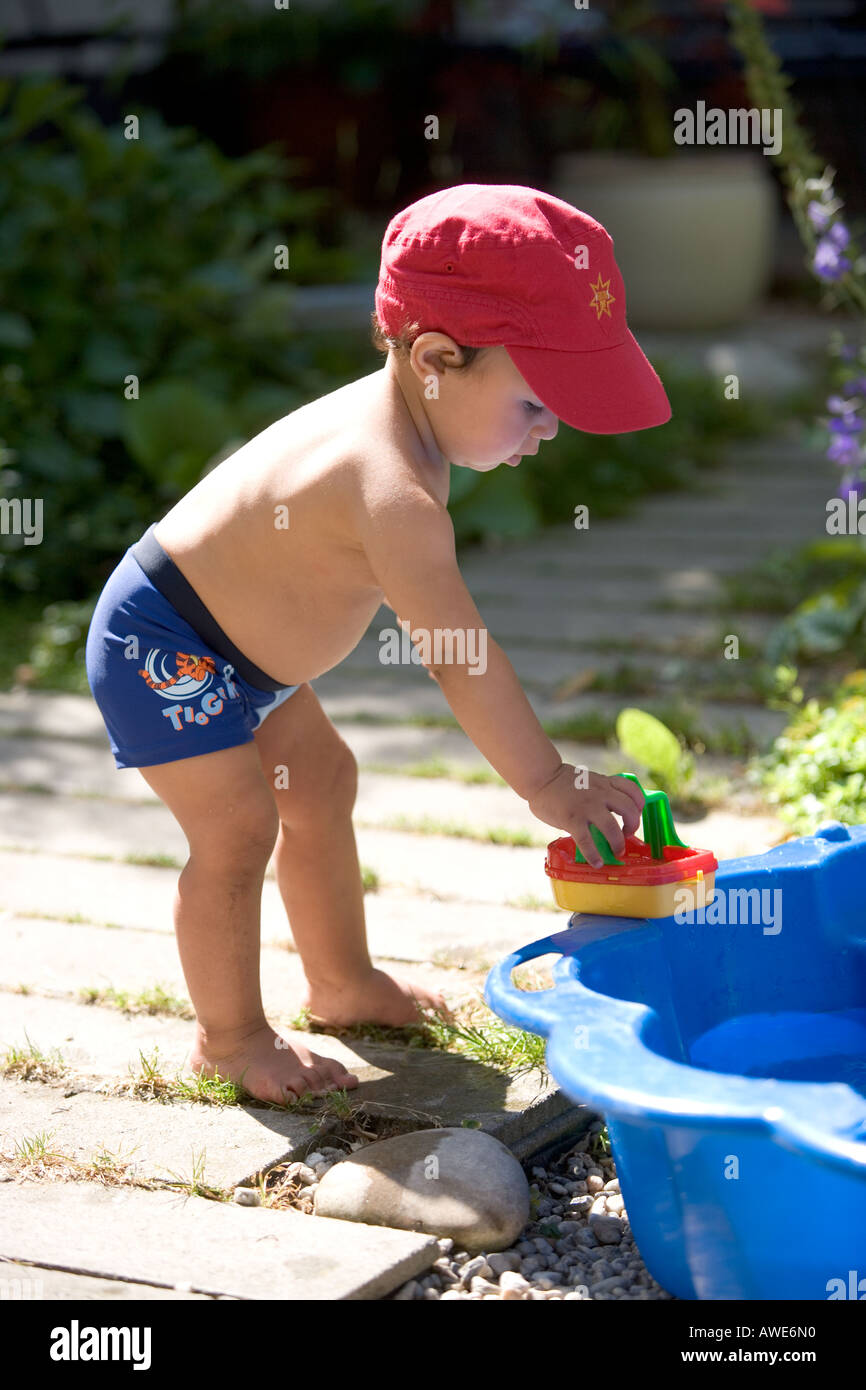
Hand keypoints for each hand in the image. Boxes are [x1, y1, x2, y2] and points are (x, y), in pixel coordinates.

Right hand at [528, 766, 644, 867]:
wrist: (541, 777)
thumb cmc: (563, 782)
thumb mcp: (589, 780)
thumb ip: (601, 792)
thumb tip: (611, 812)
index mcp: (605, 783)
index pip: (633, 790)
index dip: (639, 804)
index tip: (636, 814)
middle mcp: (600, 793)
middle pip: (629, 809)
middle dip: (634, 826)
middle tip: (628, 835)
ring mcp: (586, 806)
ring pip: (612, 828)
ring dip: (618, 843)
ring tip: (617, 851)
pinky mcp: (572, 819)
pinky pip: (587, 841)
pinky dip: (594, 855)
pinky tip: (596, 863)